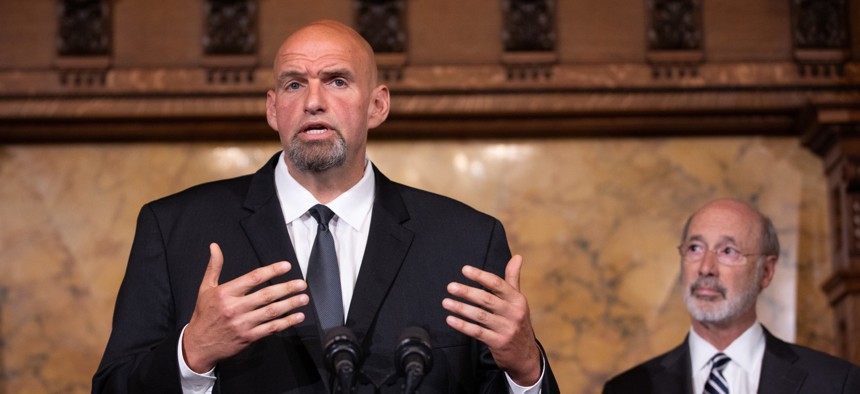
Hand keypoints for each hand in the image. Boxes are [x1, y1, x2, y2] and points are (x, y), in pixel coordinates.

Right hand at [182, 243, 308, 372]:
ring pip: (271, 312)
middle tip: (302, 283)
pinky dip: (286, 322)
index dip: (272, 271)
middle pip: (266, 295)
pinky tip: (297, 316)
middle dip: (287, 288)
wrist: (198, 345)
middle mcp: (235, 308)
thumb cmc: (204, 314)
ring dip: (290, 304)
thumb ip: (214, 267)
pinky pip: (271, 328)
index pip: (253, 278)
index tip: (286, 266)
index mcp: (225, 293)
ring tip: (304, 298)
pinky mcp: (248, 337)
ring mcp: (242, 324)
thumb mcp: (205, 288)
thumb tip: (214, 246)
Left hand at [442, 255, 540, 385]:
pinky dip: (463, 325)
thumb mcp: (518, 301)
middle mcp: (513, 313)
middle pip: (487, 299)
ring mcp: (506, 329)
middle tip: (450, 286)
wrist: (525, 355)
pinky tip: (450, 319)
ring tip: (446, 302)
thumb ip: (513, 279)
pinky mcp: (498, 343)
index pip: (498, 284)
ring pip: (480, 316)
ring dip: (461, 308)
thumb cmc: (517, 322)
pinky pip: (477, 333)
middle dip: (467, 292)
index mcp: (517, 300)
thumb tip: (517, 256)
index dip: (481, 276)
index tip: (465, 269)